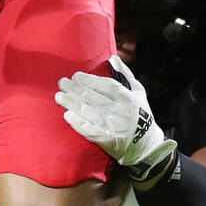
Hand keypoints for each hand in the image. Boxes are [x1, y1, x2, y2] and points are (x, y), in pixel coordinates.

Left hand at [56, 55, 176, 182]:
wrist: (146, 146)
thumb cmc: (140, 114)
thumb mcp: (138, 92)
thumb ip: (125, 74)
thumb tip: (113, 58)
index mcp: (128, 98)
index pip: (107, 86)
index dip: (90, 80)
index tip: (76, 76)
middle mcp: (121, 111)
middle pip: (95, 98)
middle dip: (76, 90)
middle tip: (62, 83)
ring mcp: (114, 127)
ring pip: (90, 113)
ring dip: (73, 104)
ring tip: (59, 96)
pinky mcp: (108, 141)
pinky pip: (91, 131)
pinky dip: (79, 123)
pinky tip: (68, 115)